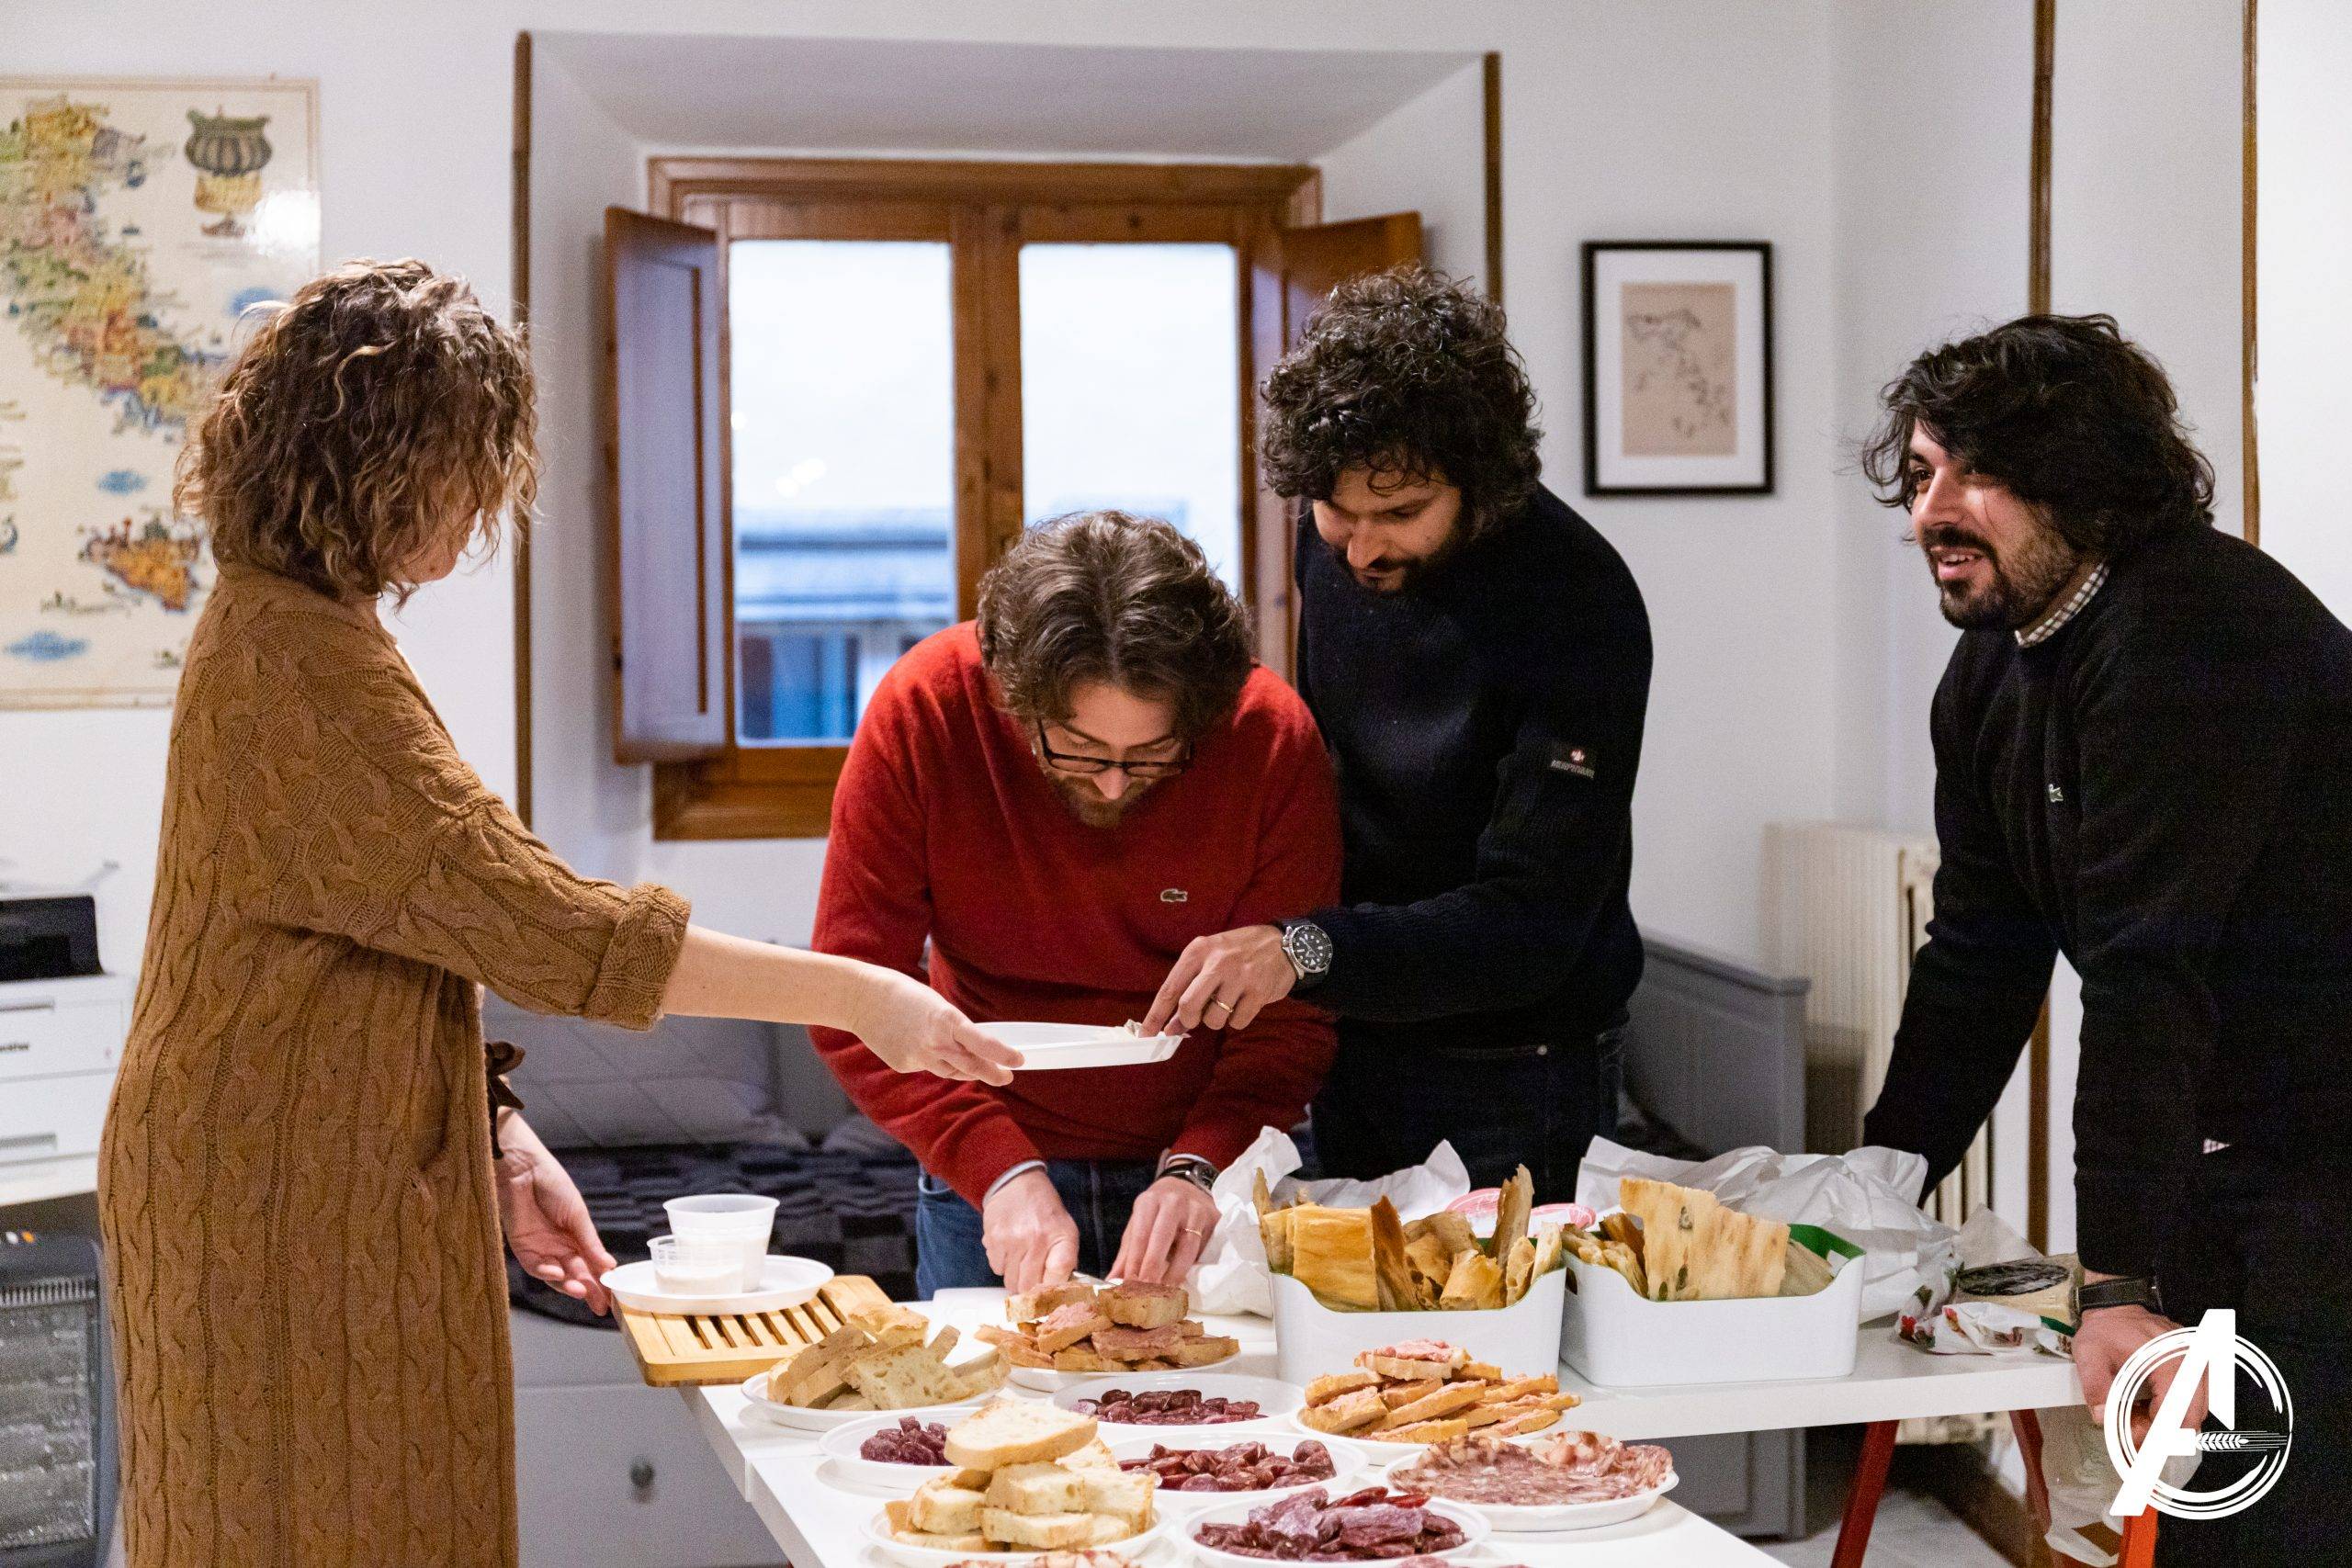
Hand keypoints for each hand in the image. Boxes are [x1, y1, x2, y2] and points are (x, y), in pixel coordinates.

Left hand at [496, 1117, 617, 1314]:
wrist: (523, 1169)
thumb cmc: (553, 1184)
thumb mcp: (577, 1215)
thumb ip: (590, 1243)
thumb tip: (609, 1266)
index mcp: (576, 1235)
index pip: (590, 1264)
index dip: (601, 1281)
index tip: (613, 1297)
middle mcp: (559, 1245)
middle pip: (575, 1273)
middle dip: (588, 1290)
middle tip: (599, 1305)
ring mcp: (540, 1247)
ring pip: (556, 1275)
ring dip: (568, 1284)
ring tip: (580, 1291)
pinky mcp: (522, 1246)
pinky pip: (535, 1266)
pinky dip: (547, 1272)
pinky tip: (557, 1273)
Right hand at [856, 972, 1020, 1084]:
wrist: (862, 999)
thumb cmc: (902, 994)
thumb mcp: (936, 1005)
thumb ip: (954, 1028)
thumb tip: (971, 1045)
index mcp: (946, 1021)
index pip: (984, 1044)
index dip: (1004, 1055)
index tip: (1019, 1061)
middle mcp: (935, 1043)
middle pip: (972, 1066)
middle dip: (993, 1074)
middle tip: (1006, 1077)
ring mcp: (918, 1058)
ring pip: (951, 1071)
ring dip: (966, 1070)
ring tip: (976, 1067)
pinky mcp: (904, 1065)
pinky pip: (927, 1067)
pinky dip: (931, 1060)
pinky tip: (921, 1045)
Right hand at [983, 1168, 1079, 1293]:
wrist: (1017, 1183)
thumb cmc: (1045, 1211)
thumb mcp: (1066, 1231)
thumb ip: (1065, 1261)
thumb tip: (1059, 1292)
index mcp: (1061, 1238)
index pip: (1057, 1281)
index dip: (1051, 1292)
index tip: (1048, 1295)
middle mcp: (1036, 1240)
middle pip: (1028, 1287)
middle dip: (1030, 1287)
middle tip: (1032, 1275)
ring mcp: (1012, 1241)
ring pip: (1010, 1281)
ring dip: (1015, 1275)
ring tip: (1021, 1257)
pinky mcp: (993, 1240)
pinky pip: (996, 1269)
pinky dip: (1002, 1264)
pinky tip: (1009, 1248)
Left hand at [1110, 1176, 1219, 1284]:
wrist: (1186, 1188)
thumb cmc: (1157, 1213)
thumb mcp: (1138, 1224)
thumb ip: (1127, 1253)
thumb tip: (1112, 1282)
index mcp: (1149, 1201)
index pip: (1140, 1234)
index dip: (1135, 1261)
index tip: (1130, 1285)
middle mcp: (1173, 1202)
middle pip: (1162, 1237)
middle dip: (1153, 1266)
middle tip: (1146, 1292)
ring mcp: (1196, 1209)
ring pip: (1187, 1245)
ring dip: (1176, 1271)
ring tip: (1166, 1292)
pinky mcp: (1213, 1219)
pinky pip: (1203, 1247)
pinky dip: (1193, 1266)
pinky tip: (1185, 1281)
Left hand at [1142, 925, 1294, 1034]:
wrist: (1283, 943)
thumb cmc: (1239, 952)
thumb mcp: (1210, 960)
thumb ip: (1188, 989)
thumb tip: (1171, 1026)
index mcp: (1198, 951)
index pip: (1170, 989)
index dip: (1155, 1016)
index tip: (1145, 1035)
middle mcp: (1217, 962)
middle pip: (1188, 1006)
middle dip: (1188, 1020)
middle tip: (1195, 1018)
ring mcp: (1239, 977)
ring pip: (1213, 1019)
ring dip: (1217, 1019)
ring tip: (1228, 1001)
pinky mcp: (1258, 992)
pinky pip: (1237, 1022)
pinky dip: (1237, 1019)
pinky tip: (1243, 1002)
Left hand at [2077, 1302, 2201, 1444]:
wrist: (2117, 1307)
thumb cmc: (2106, 1329)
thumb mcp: (2089, 1354)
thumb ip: (2096, 1386)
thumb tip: (2104, 1418)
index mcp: (2170, 1359)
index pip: (2177, 1412)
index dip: (2157, 1434)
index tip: (2136, 1443)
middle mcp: (2193, 1362)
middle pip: (2190, 1417)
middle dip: (2160, 1433)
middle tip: (2133, 1433)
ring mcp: (2198, 1365)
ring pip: (2192, 1412)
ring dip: (2165, 1423)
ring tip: (2137, 1415)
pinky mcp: (2197, 1368)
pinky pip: (2192, 1401)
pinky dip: (2170, 1411)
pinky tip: (2148, 1407)